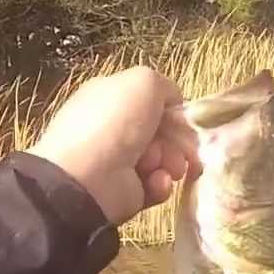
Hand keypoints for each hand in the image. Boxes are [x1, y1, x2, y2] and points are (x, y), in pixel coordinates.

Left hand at [24, 66, 199, 224]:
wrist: (88, 176)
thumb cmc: (115, 122)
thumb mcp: (143, 82)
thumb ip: (164, 86)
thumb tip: (173, 103)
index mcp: (113, 98)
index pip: (153, 102)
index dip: (173, 110)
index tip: (186, 120)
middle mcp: (115, 128)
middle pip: (163, 132)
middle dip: (177, 139)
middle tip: (182, 148)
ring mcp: (120, 161)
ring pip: (164, 159)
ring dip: (171, 162)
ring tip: (164, 167)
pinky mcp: (127, 191)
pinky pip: (156, 185)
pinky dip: (160, 184)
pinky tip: (155, 182)